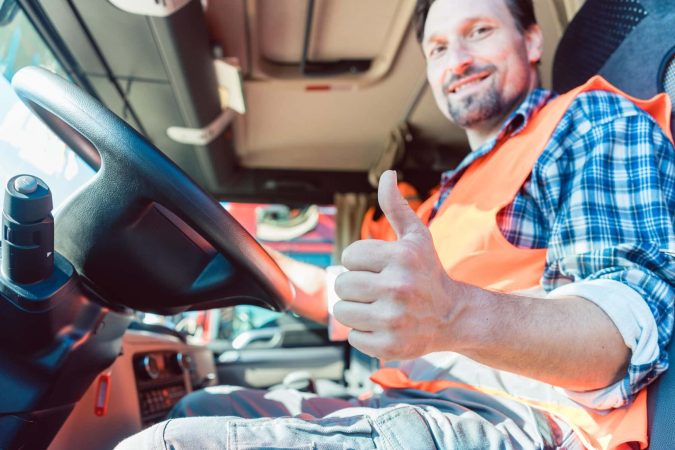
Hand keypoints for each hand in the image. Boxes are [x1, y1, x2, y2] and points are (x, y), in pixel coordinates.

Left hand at [333, 171, 460, 359]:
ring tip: (379, 308)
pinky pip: (352, 337)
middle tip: (377, 290)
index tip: (379, 268)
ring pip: (342, 311)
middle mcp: (398, 287)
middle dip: (355, 286)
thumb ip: (396, 207)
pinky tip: (385, 326)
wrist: (454, 316)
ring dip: (356, 310)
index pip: (348, 256)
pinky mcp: (389, 346)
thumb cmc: (428, 272)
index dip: (360, 262)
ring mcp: (394, 319)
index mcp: (401, 257)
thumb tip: (387, 175)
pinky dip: (364, 334)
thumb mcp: (416, 237)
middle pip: (341, 284)